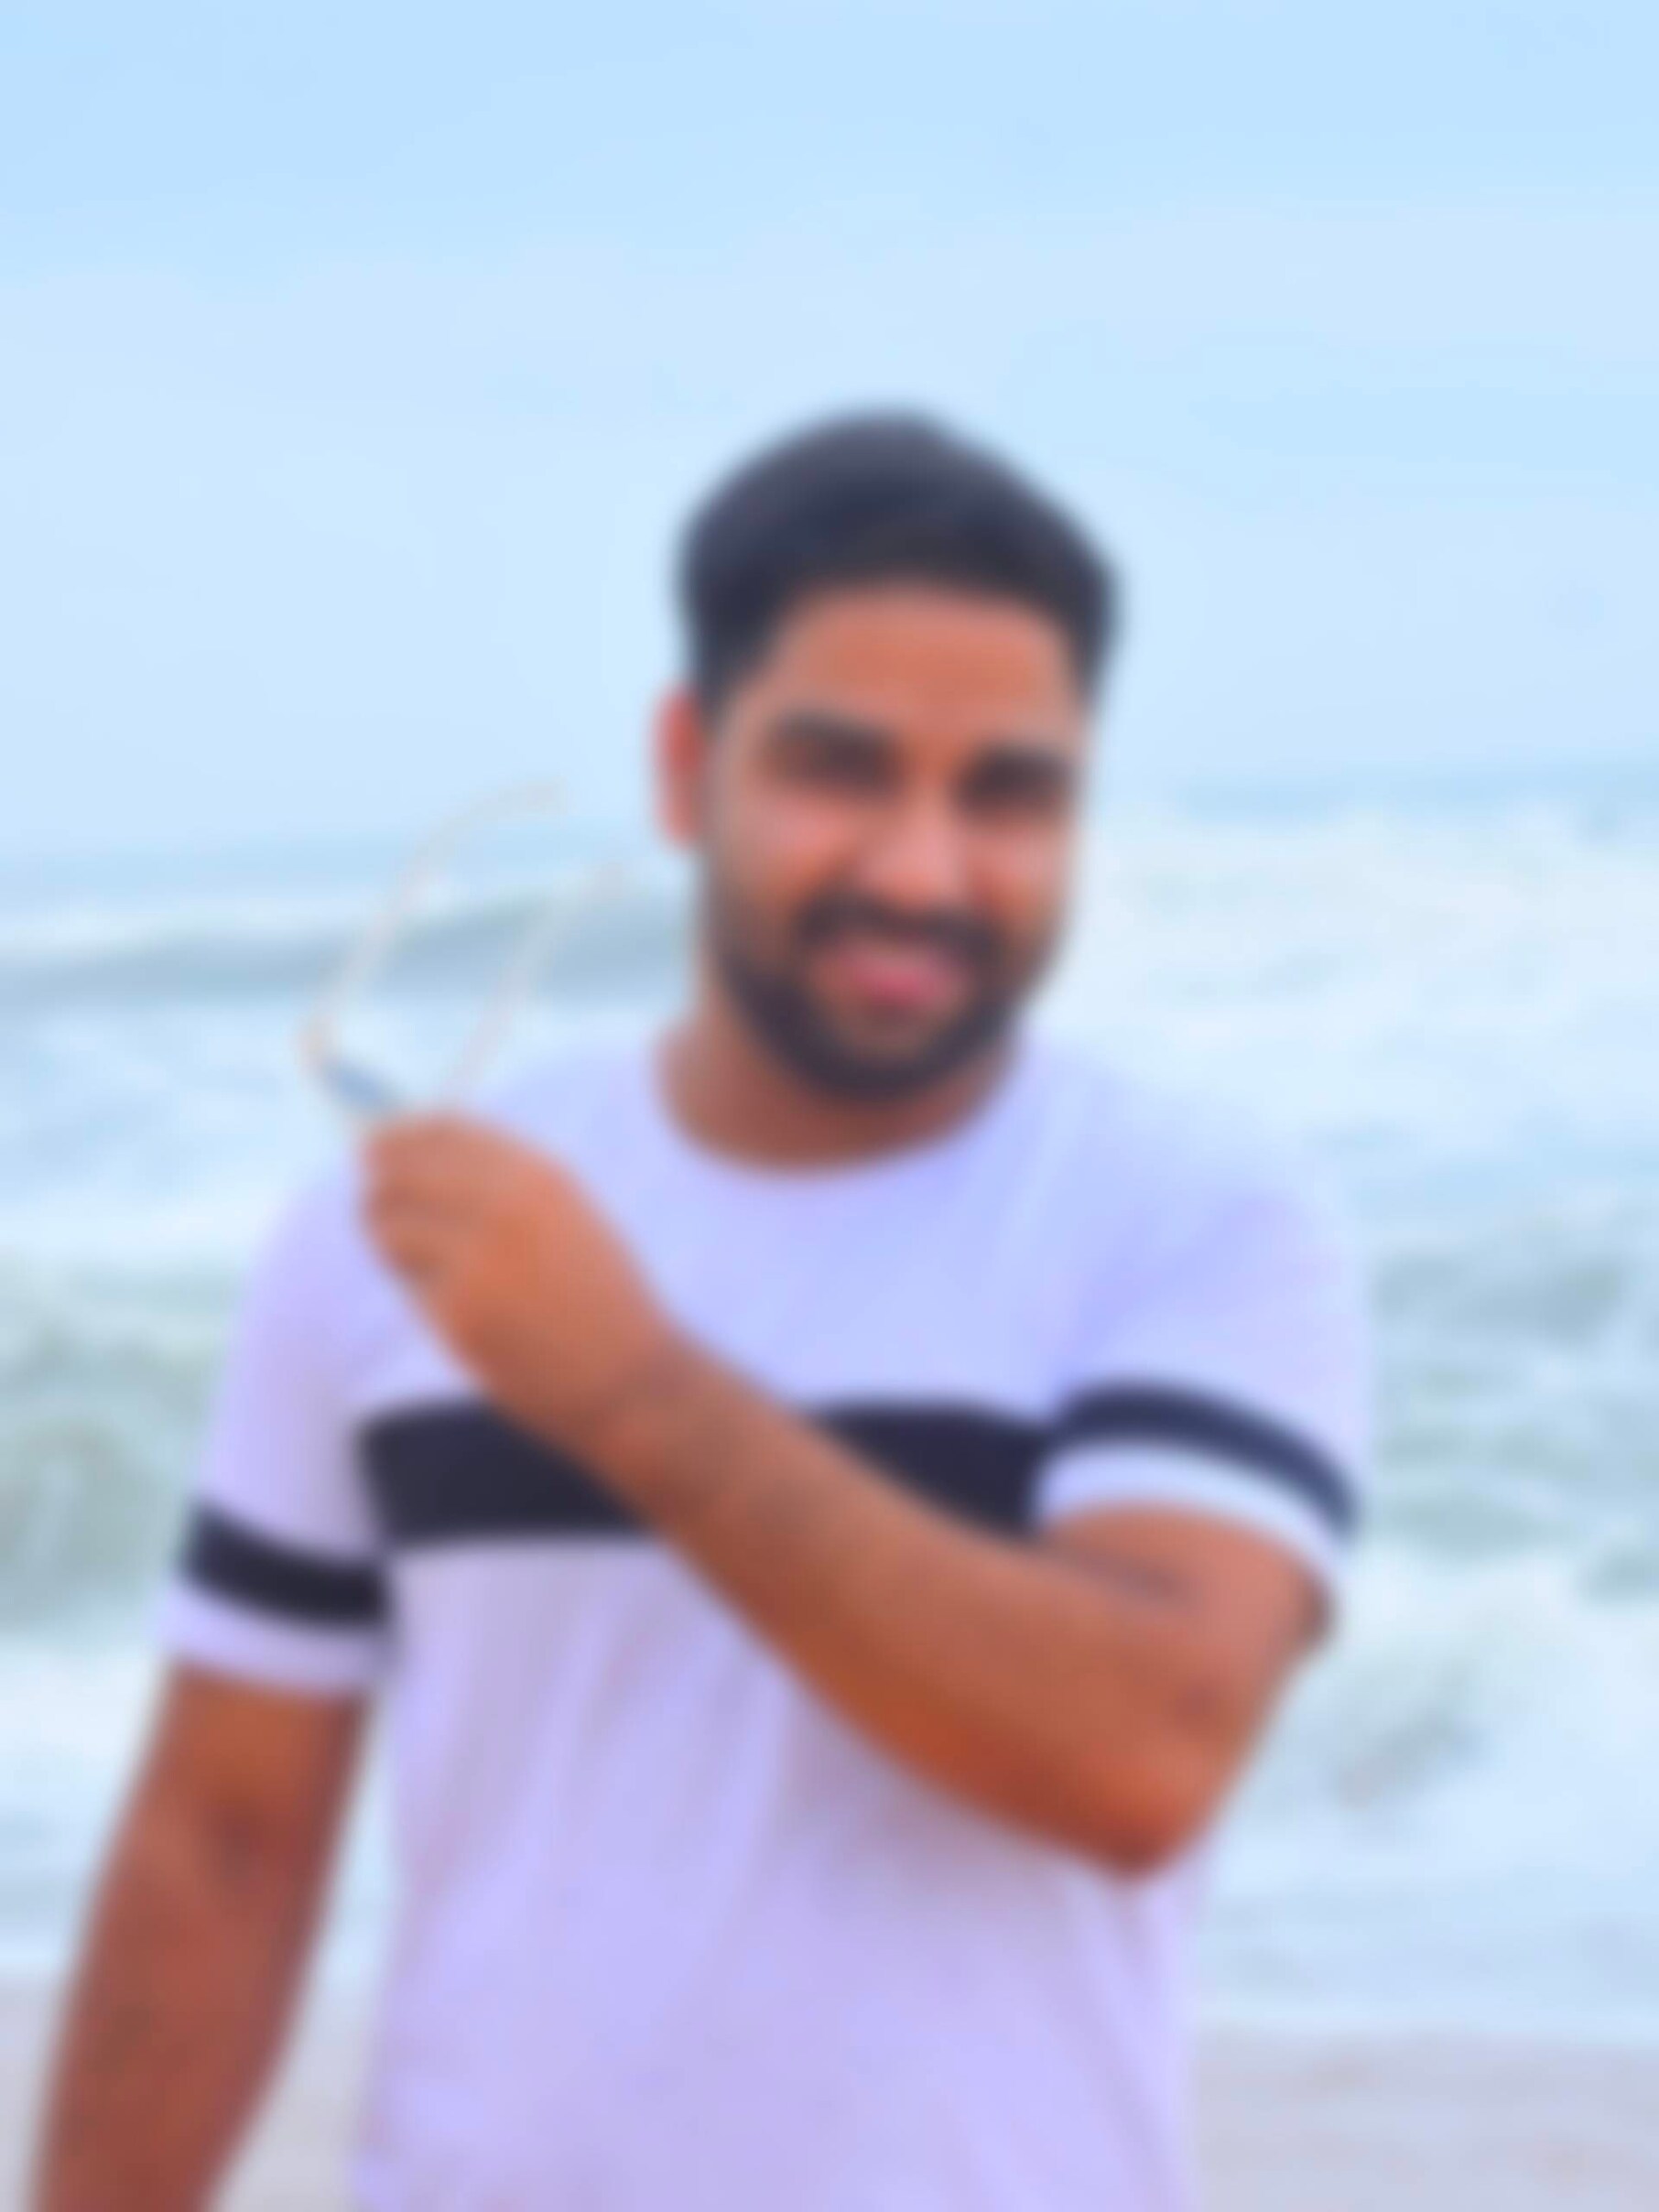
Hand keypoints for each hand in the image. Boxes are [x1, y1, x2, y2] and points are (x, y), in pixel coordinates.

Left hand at [361, 1114, 676, 1449]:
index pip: (443, 1132)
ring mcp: (480, 1260)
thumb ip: (502, 1183)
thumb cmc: (596, 1296)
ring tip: (422, 1264)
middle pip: (401, 1173)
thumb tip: (408, 1156)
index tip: (382, 1147)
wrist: (627, 1376)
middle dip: (380, 1189)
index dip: (403, 1137)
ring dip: (388, 1242)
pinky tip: (463, 1315)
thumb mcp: (566, 1215)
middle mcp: (507, 1207)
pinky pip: (411, 1288)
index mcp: (538, 1174)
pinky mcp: (458, 1313)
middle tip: (374, 1206)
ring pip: (389, 1228)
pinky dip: (422, 1295)